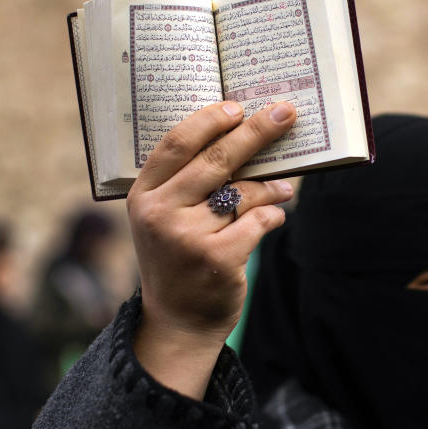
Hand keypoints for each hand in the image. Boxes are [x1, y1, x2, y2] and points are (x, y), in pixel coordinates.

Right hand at [127, 100, 296, 397]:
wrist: (178, 321)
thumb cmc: (178, 258)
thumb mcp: (166, 218)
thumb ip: (188, 184)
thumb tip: (242, 137)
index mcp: (143, 195)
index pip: (176, 144)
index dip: (209, 121)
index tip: (238, 106)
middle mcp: (159, 213)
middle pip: (216, 159)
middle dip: (256, 132)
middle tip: (284, 112)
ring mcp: (186, 237)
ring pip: (243, 192)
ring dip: (271, 186)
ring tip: (284, 187)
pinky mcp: (216, 258)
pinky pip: (259, 221)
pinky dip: (273, 216)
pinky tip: (275, 217)